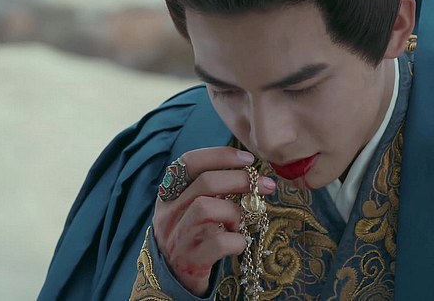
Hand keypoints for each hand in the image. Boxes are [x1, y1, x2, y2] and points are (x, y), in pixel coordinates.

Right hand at [152, 147, 275, 296]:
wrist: (173, 278)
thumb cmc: (191, 235)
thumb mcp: (190, 208)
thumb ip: (210, 189)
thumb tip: (249, 171)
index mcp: (169, 194)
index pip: (189, 162)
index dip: (220, 155)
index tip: (248, 158)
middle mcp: (169, 212)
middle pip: (204, 183)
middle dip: (239, 179)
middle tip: (264, 184)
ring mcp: (178, 236)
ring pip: (206, 208)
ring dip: (233, 211)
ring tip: (240, 221)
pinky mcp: (191, 260)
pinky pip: (219, 242)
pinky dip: (237, 240)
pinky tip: (239, 242)